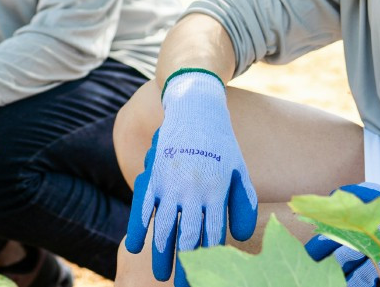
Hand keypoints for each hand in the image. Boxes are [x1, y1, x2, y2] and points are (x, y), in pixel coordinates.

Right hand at [124, 70, 255, 285]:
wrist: (196, 109)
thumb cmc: (222, 144)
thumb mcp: (239, 171)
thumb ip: (243, 204)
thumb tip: (242, 236)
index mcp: (217, 193)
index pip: (213, 236)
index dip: (209, 261)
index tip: (207, 279)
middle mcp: (194, 191)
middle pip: (188, 238)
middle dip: (186, 267)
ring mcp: (172, 183)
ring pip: (164, 227)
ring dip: (161, 254)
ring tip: (160, 276)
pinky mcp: (155, 174)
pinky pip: (144, 206)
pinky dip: (138, 227)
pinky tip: (136, 246)